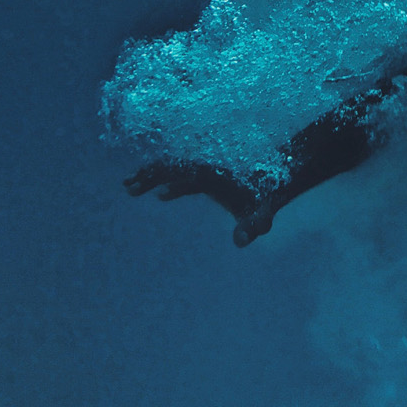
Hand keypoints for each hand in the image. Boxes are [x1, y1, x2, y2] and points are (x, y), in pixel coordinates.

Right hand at [124, 159, 274, 244]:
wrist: (277, 175)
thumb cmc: (269, 195)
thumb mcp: (264, 212)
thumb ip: (255, 224)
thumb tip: (242, 241)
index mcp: (220, 173)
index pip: (192, 174)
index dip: (176, 181)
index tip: (158, 193)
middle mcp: (209, 166)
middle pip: (176, 165)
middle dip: (153, 174)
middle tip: (129, 187)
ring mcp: (205, 168)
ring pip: (173, 165)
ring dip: (151, 173)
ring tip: (128, 186)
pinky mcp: (204, 174)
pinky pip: (178, 170)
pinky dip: (162, 175)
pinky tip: (152, 189)